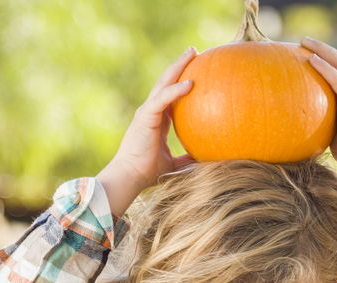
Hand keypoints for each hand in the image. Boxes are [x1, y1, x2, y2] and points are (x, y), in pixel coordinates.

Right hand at [97, 47, 196, 219]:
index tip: (195, 71)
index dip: (181, 81)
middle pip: (166, 81)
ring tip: (192, 52)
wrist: (130, 177)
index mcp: (156, 120)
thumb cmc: (147, 174)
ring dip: (178, 66)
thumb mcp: (173, 164)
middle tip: (194, 51)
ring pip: (164, 83)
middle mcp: (150, 111)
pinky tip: (191, 82)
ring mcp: (147, 111)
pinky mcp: (146, 116)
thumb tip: (207, 161)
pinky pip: (163, 98)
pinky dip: (176, 89)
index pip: (170, 94)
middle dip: (180, 65)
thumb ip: (187, 159)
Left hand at [302, 37, 336, 208]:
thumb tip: (299, 125)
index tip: (308, 52)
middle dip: (322, 48)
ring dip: (321, 50)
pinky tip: (311, 59)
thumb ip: (321, 122)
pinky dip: (324, 68)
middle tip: (303, 41)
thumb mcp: (331, 131)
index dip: (325, 60)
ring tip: (304, 42)